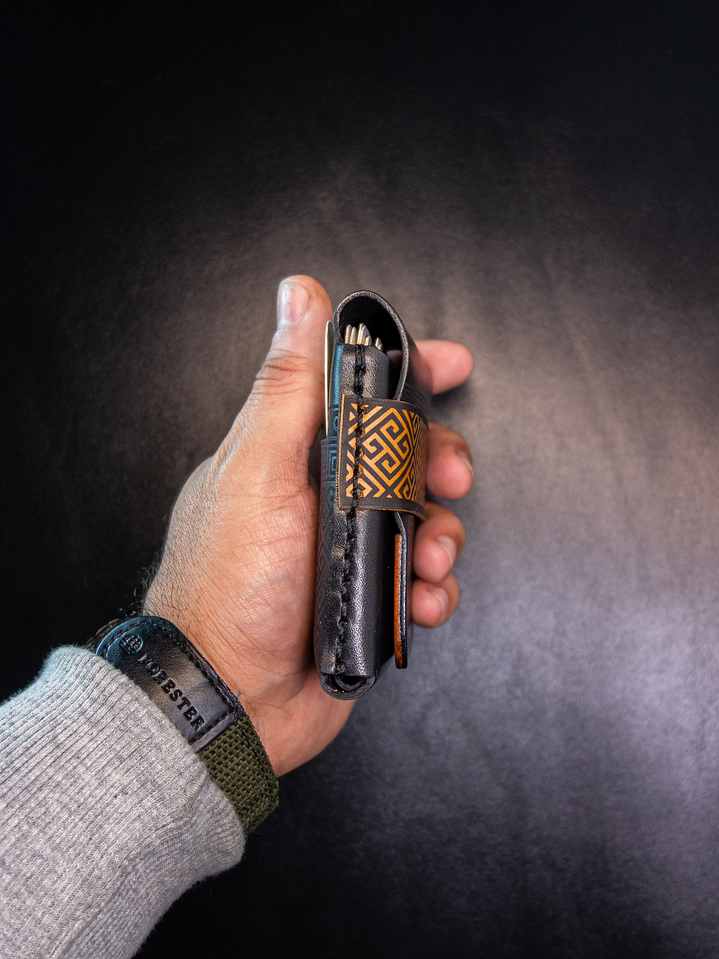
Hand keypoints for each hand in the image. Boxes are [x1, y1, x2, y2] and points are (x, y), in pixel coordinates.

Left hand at [143, 276, 472, 775]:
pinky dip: (433, 589)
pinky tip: (419, 602)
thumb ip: (287, 386)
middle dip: (441, 462)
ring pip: (424, 518)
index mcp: (290, 456)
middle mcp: (319, 498)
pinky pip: (422, 579)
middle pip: (405, 455)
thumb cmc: (229, 588)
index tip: (451, 363)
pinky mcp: (366, 598)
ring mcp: (345, 549)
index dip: (408, 371)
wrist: (230, 698)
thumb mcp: (256, 471)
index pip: (355, 391)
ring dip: (443, 535)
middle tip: (450, 478)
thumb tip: (298, 296)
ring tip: (427, 560)